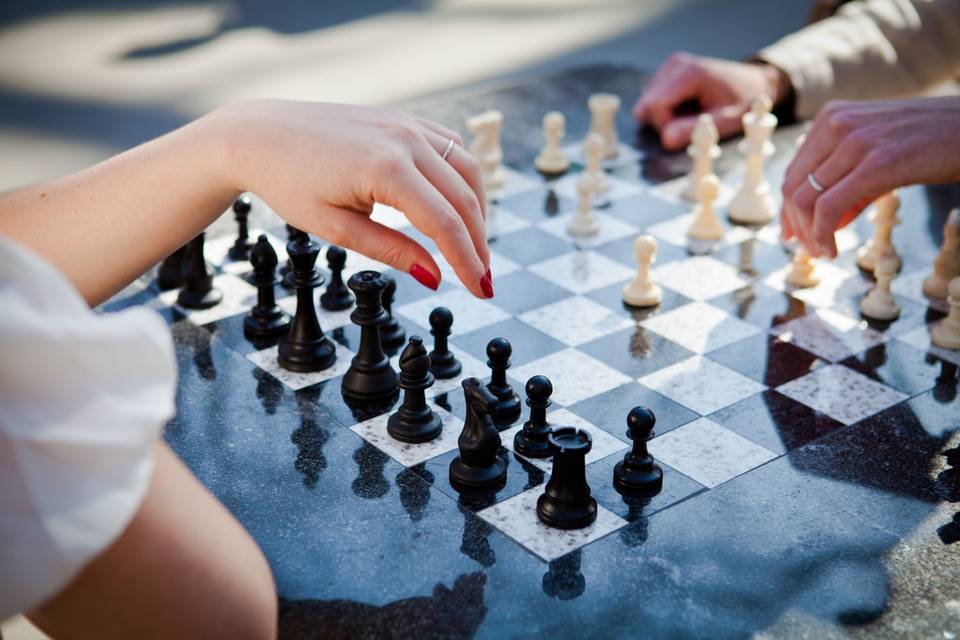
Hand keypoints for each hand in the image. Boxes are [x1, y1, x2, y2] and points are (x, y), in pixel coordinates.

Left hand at [215, 100, 490, 296]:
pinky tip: (458, 204)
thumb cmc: (288, 182)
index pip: (445, 224)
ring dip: (477, 210)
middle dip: (479, 243)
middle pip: (464, 198)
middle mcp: (404, 140)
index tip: (481, 291)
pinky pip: (450, 147)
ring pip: (466, 169)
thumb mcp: (336, 228)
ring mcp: (406, 124)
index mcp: (386, 169)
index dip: (468, 262)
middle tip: (484, 280)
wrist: (260, 135)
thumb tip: (435, 276)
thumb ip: (391, 250)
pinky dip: (462, 177)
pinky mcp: (403, 119)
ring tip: (474, 246)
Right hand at [633, 52, 786, 150]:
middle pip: (646, 105)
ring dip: (664, 117)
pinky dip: (665, 110)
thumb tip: (666, 140)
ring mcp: (669, 65)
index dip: (665, 126)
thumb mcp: (725, 121)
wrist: (754, 82)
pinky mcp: (667, 71)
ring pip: (646, 104)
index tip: (687, 130)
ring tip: (691, 113)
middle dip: (662, 122)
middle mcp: (675, 64)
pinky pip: (651, 99)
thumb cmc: (743, 102)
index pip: (654, 106)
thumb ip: (695, 131)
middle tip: (689, 123)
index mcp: (689, 73)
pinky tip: (686, 107)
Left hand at [781, 96, 959, 257]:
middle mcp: (836, 124)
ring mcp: (854, 141)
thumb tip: (823, 225)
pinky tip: (832, 250)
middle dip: (795, 226)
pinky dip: (821, 234)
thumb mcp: (878, 156)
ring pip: (804, 199)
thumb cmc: (931, 143)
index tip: (794, 235)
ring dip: (808, 235)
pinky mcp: (876, 163)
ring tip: (823, 253)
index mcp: (832, 117)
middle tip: (808, 250)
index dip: (789, 210)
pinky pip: (828, 207)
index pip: (793, 172)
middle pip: (792, 187)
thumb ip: (849, 187)